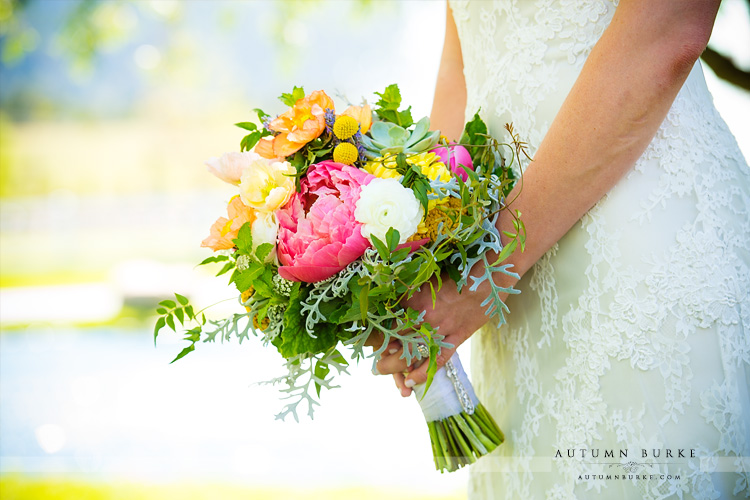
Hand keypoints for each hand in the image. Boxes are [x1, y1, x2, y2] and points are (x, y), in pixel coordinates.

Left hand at [375, 273, 492, 396]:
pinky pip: (438, 360)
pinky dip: (423, 373)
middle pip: (395, 340)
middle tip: (374, 362)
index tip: (370, 338)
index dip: (376, 331)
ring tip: (384, 372)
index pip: (387, 320)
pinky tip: (411, 381)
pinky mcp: (457, 337)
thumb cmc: (458, 270)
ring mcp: (441, 329)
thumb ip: (410, 287)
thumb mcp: (428, 275)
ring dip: (395, 366)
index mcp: (414, 299)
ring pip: (413, 353)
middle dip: (382, 353)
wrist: (489, 274)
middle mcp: (424, 317)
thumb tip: (393, 295)